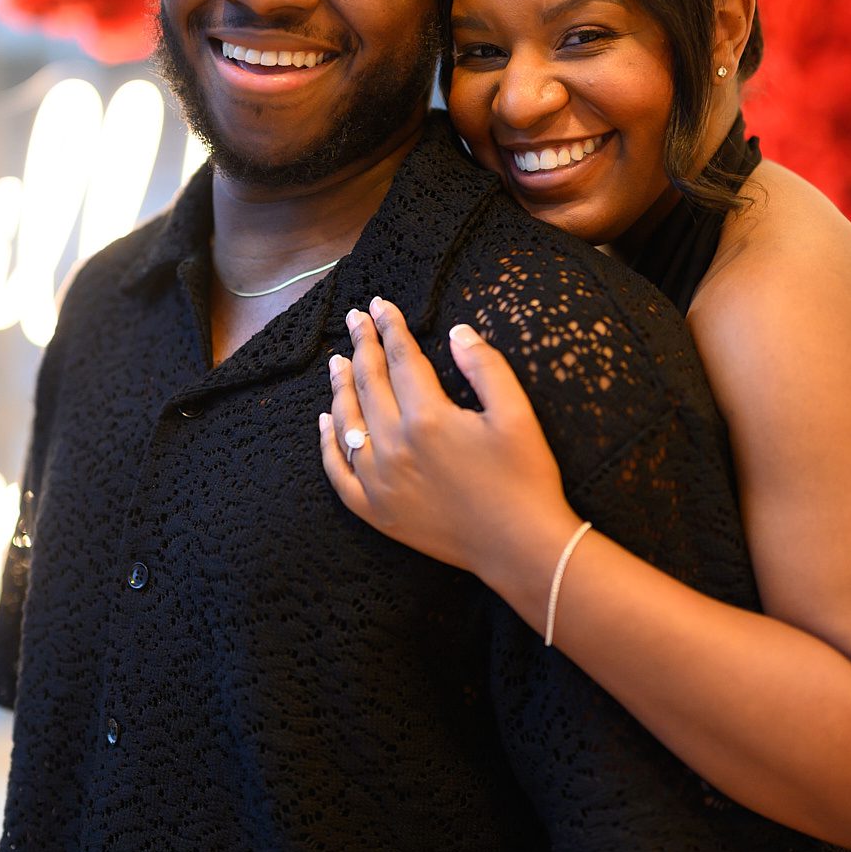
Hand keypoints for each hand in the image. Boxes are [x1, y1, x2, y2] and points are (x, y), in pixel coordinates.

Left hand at [319, 296, 578, 581]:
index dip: (389, 327)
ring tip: (337, 360)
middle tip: (354, 319)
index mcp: (427, 417)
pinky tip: (325, 422)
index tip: (379, 304)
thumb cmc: (525, 478)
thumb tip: (456, 332)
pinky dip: (327, 443)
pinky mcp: (376, 511)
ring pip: (348, 422)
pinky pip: (338, 472)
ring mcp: (379, 481)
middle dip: (361, 345)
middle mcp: (393, 446)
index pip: (400, 358)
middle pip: (369, 383)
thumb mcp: (516, 414)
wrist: (519, 547)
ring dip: (341, 387)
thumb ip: (485, 367)